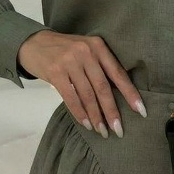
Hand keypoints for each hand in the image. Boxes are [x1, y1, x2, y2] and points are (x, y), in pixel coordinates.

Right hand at [17, 30, 146, 136]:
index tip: (141, 111)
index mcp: (98, 47)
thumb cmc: (64, 51)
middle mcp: (86, 52)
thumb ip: (100, 67)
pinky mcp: (55, 72)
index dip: (130, 94)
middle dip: (112, 111)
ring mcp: (70, 61)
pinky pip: (71, 97)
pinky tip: (86, 124)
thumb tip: (118, 98)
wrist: (33, 43)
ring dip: (96, 116)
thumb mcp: (86, 51)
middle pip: (103, 87)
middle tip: (119, 130)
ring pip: (88, 95)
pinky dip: (79, 113)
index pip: (118, 74)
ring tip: (102, 131)